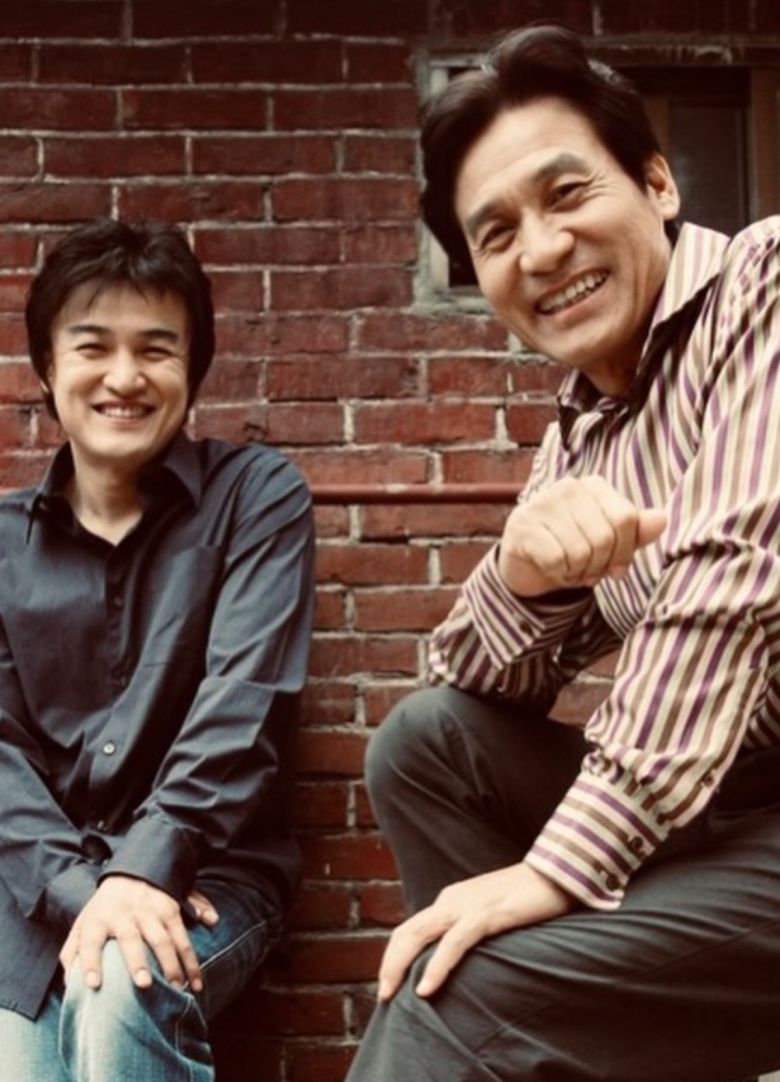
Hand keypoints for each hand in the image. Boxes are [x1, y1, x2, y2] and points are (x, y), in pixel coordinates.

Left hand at [59, 875, 218, 992]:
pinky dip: (191, 959)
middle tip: (144, 985)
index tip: (92, 984)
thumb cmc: (104, 907)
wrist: (134, 870)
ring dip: (171, 965)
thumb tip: (69, 984)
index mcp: (98, 919)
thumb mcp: (83, 922)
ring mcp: (150, 912)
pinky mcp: (170, 910)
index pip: (90, 941)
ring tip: (177, 989)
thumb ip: (73, 952)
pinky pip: (182, 937)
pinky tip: (195, 980)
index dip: (90, 962)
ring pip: (163, 939)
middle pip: (131, 939)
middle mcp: (124, 914)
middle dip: (138, 961)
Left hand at [377, 863, 573, 1001]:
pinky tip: (426, 988)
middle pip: (407, 932)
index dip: (395, 958)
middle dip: (388, 964)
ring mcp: (469, 905)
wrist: (559, 872)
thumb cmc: (527, 898)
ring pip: (421, 934)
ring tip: (391, 995)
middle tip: (382, 996)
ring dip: (400, 965)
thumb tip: (457, 959)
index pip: (412, 930)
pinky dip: (438, 965)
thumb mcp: (491, 916)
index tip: (389, 986)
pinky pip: (456, 941)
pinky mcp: (490, 913)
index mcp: (451, 901)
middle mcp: (452, 900)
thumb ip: (472, 931)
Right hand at [498, 475, 665, 596]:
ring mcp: (542, 503)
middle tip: (587, 571)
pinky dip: (558, 574)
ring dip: (577, 572)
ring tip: (569, 569)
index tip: (615, 568)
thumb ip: (635, 531)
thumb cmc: (574, 548)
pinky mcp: (522, 524)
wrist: (527, 562)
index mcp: (594, 486)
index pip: (627, 518)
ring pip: (580, 551)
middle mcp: (568, 487)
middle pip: (604, 538)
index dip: (624, 552)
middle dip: (599, 566)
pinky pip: (556, 560)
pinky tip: (552, 569)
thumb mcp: (610, 543)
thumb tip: (661, 520)